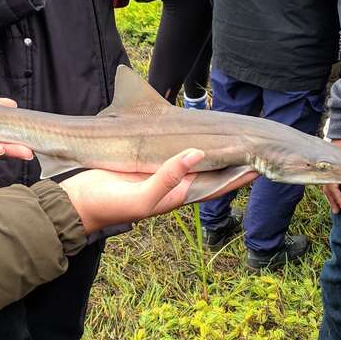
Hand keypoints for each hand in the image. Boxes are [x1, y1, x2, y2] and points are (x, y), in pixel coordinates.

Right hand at [60, 149, 256, 232]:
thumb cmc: (109, 204)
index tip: (262, 163)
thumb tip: (199, 152)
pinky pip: (172, 152)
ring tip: (230, 137)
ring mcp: (159, 174)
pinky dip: (185, 144)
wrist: (78, 202)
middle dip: (231, 161)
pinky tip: (190, 134)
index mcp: (177, 197)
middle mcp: (173, 185)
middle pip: (209, 172)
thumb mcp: (142, 196)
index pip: (216, 186)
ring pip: (192, 161)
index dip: (239, 176)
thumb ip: (170, 177)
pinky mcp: (145, 163)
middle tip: (253, 144)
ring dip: (212, 152)